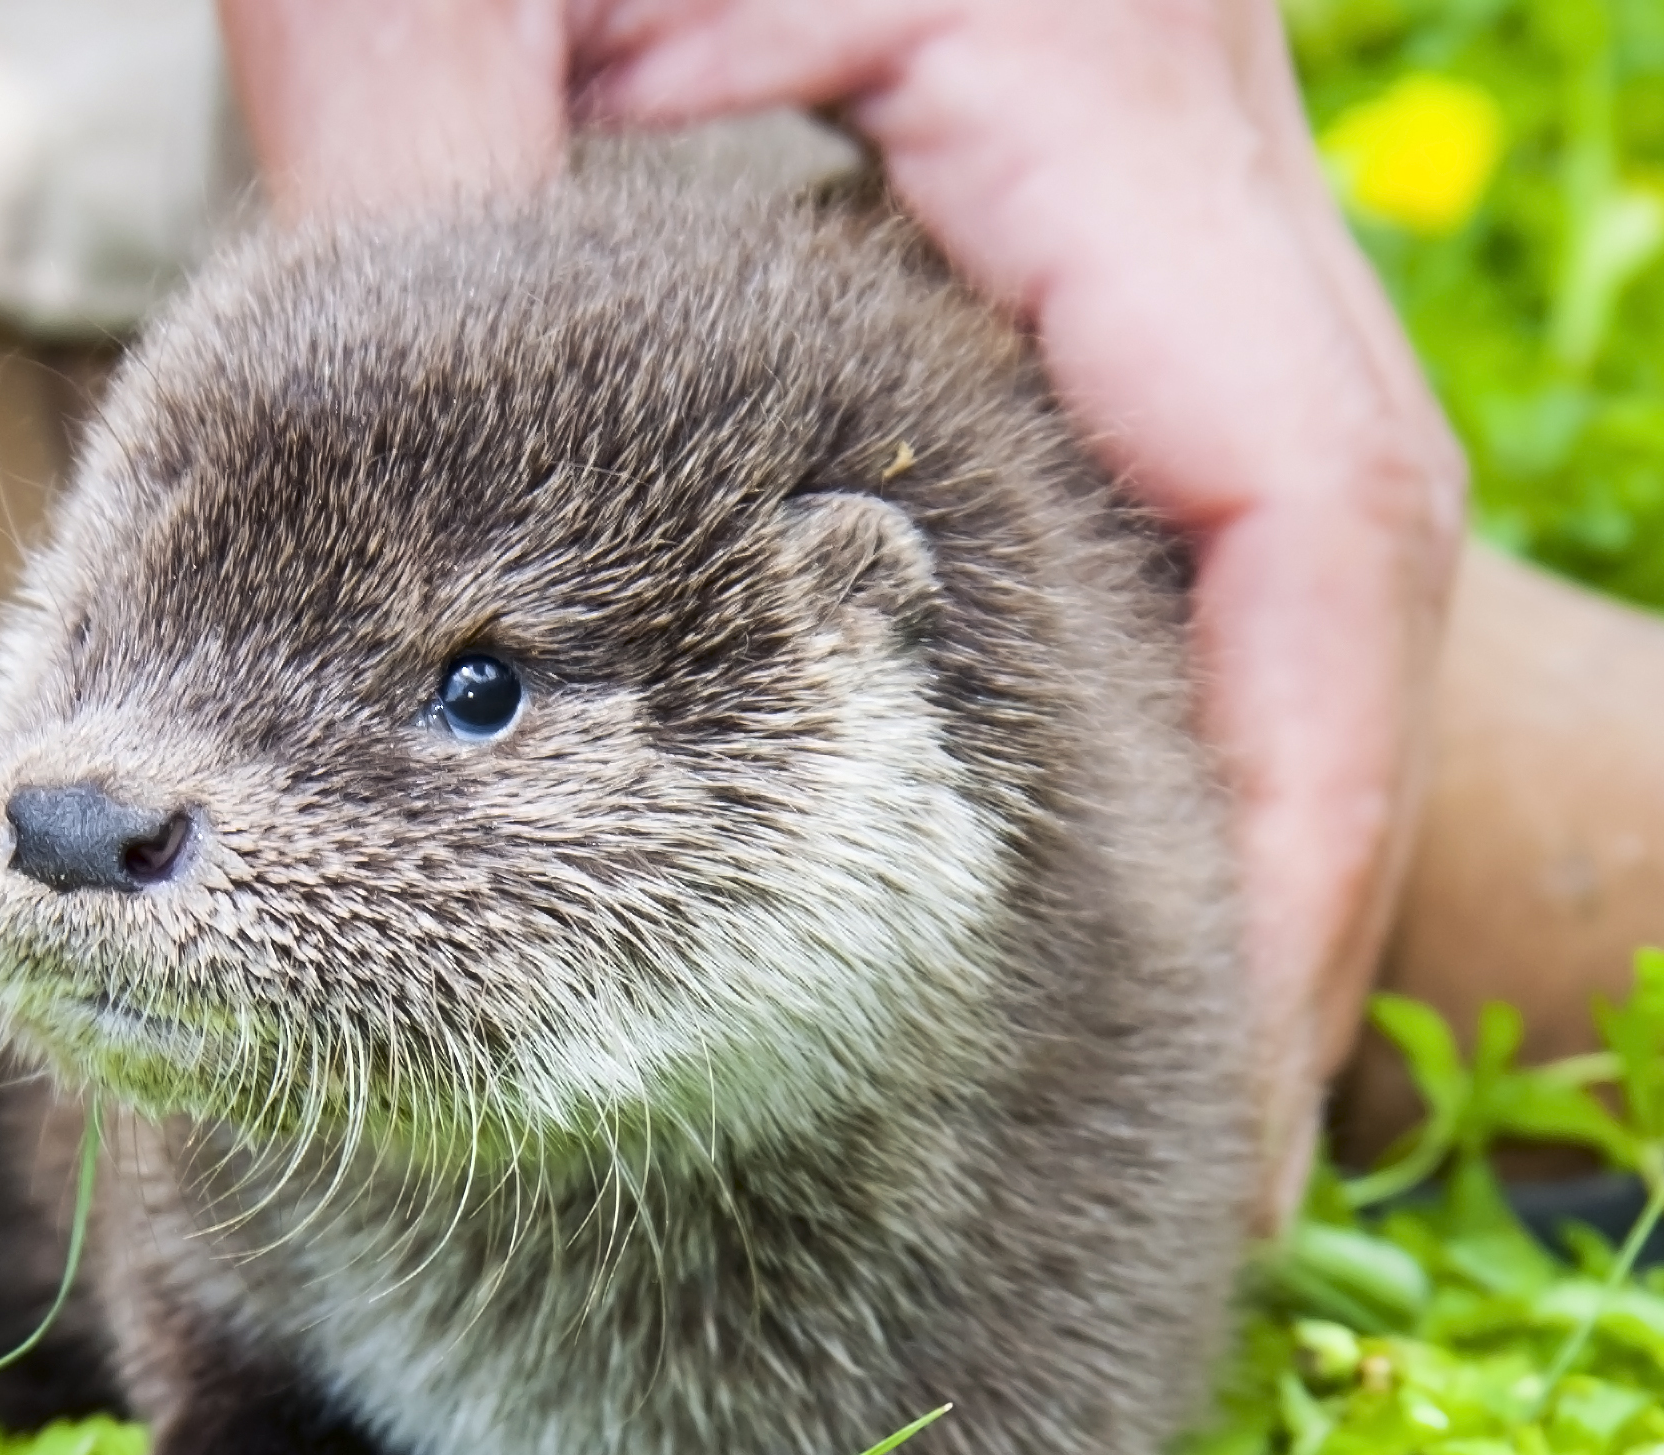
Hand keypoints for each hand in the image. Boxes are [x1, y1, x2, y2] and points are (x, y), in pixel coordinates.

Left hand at [223, 0, 1467, 1217]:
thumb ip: (404, 209)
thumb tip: (342, 554)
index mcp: (1098, 67)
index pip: (1306, 515)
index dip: (1292, 834)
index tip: (1208, 1091)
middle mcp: (1164, 118)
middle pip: (1321, 549)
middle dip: (1268, 854)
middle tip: (1157, 1138)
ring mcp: (1111, 132)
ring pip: (1227, 504)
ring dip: (1186, 767)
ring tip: (1082, 1028)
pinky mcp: (1013, 145)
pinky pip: (1103, 433)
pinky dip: (1073, 632)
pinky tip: (970, 786)